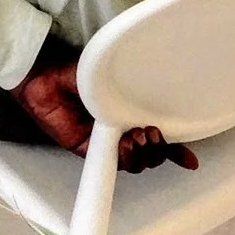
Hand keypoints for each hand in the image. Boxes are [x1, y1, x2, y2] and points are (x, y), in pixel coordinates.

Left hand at [13, 56, 197, 173]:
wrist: (43, 78)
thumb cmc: (75, 71)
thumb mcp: (110, 75)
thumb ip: (131, 85)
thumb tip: (156, 85)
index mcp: (129, 114)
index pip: (158, 137)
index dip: (175, 151)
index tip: (190, 160)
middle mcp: (121, 130)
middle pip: (151, 155)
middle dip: (160, 150)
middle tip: (152, 133)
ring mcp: (106, 143)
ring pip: (136, 162)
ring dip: (144, 154)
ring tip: (137, 136)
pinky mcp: (89, 151)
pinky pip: (113, 163)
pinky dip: (125, 158)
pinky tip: (126, 146)